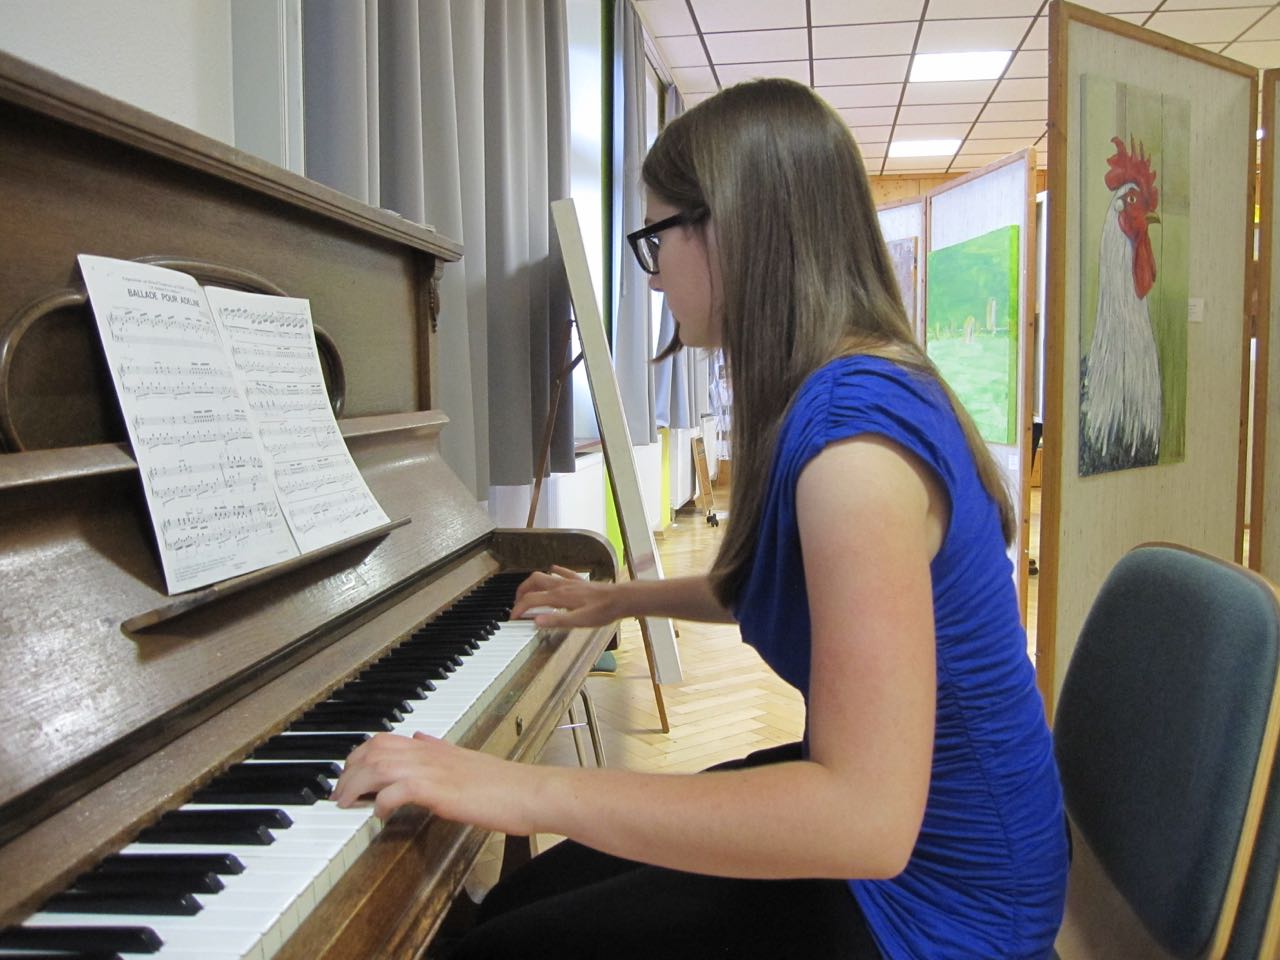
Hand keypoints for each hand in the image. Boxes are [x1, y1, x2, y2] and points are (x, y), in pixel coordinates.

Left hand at [331, 732, 539, 833]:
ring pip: (379, 766)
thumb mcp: (463, 759)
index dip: (358, 756)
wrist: (528, 791)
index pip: (383, 739)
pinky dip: (382, 801)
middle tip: (338, 794)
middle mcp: (429, 752)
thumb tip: (419, 736)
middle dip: (348, 771)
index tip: (347, 775)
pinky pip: (398, 789)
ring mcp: (434, 769)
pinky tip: (380, 814)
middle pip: (373, 749)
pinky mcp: (440, 789)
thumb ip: (438, 748)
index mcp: (433, 746)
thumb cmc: (501, 783)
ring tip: (347, 805)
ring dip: (356, 786)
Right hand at [512, 565, 623, 628]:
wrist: (620, 599)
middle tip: (516, 603)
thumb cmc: (603, 611)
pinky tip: (552, 571)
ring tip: (528, 592)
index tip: (512, 617)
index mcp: (559, 597)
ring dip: (532, 583)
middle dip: (521, 592)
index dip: (518, 609)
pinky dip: (553, 572)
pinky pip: (562, 572)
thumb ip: (556, 621)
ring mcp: (570, 582)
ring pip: (544, 576)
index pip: (531, 600)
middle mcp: (562, 586)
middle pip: (533, 582)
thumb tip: (536, 621)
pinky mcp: (579, 581)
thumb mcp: (579, 621)